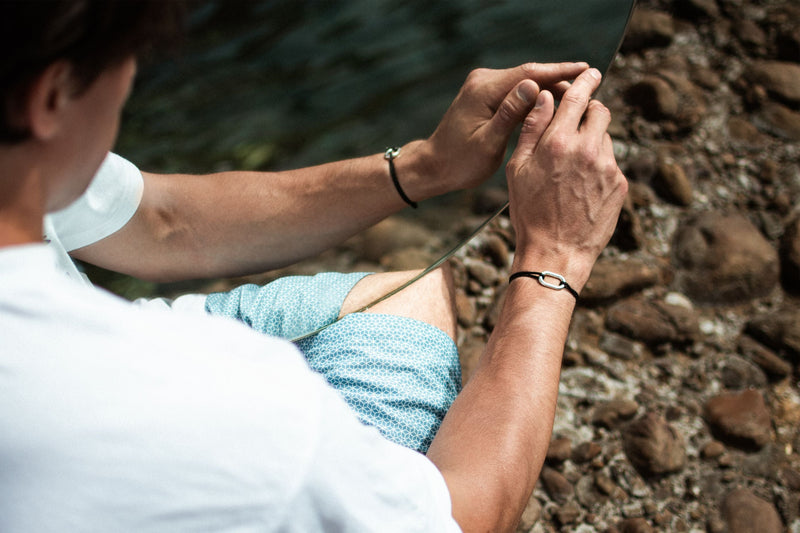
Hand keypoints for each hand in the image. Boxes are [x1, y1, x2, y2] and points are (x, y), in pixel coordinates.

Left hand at [418, 62, 591, 194]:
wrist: (436, 166)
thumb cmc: (459, 161)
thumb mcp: (487, 143)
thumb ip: (509, 115)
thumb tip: (532, 87)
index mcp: (483, 90)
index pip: (528, 73)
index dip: (559, 71)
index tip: (586, 70)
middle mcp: (483, 81)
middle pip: (530, 75)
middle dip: (560, 82)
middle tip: (590, 90)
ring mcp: (485, 87)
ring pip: (526, 84)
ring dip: (550, 92)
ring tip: (579, 101)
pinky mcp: (488, 96)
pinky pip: (518, 93)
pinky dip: (537, 100)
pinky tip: (556, 109)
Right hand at [505, 68, 627, 289]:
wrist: (556, 253)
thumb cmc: (529, 213)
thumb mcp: (518, 169)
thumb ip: (532, 129)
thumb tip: (544, 97)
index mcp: (559, 142)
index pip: (577, 97)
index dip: (585, 81)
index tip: (591, 73)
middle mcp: (588, 149)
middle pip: (600, 112)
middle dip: (591, 111)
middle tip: (578, 122)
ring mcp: (608, 167)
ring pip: (606, 138)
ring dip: (593, 141)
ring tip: (573, 167)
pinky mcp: (620, 185)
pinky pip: (612, 163)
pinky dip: (599, 166)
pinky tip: (582, 187)